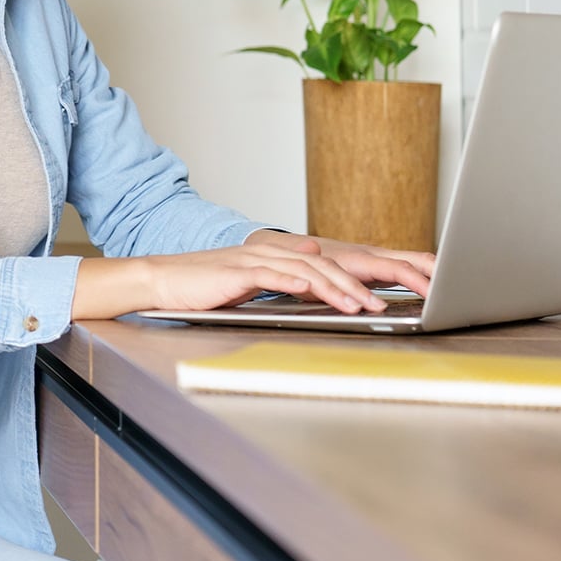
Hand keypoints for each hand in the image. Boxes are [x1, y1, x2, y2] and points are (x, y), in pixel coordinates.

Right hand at [71, 234, 434, 320]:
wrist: (164, 280)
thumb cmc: (209, 289)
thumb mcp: (255, 286)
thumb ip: (287, 282)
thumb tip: (315, 283)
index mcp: (285, 258)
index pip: (335, 264)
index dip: (367, 276)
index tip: (396, 293)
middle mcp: (276, 253)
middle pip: (331, 264)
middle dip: (365, 283)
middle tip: (393, 303)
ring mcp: (257, 260)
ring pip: (308, 271)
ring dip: (339, 290)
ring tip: (364, 307)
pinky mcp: (237, 272)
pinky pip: (273, 276)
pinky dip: (296, 283)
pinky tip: (314, 292)